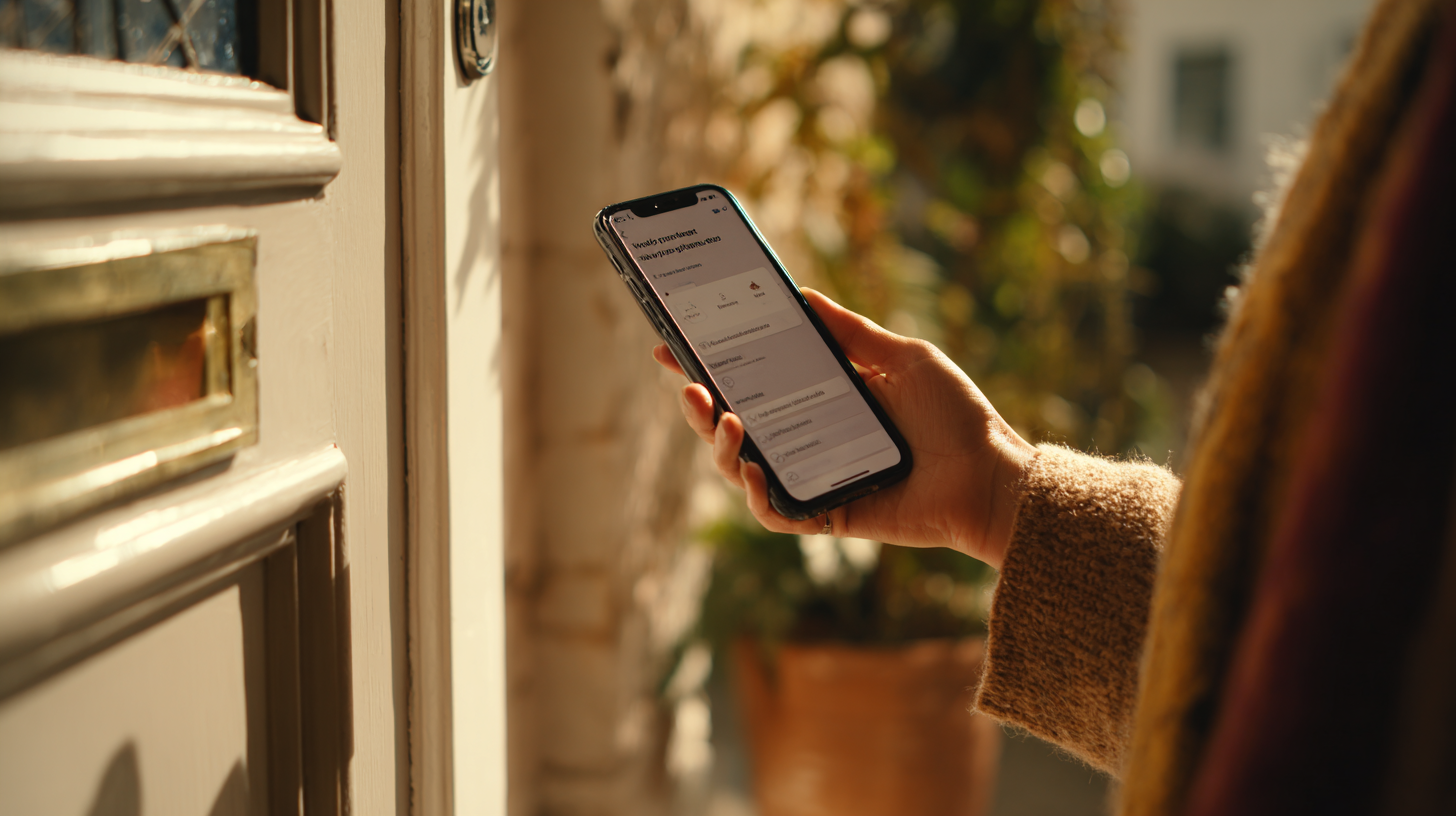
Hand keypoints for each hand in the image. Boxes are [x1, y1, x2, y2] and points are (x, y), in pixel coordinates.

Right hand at [654, 288, 1034, 568]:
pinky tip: (755, 468)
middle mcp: (810, 438)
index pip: (753, 382)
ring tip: (724, 419)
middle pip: (735, 425)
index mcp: (822, 398)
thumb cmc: (955, 415)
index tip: (673, 346)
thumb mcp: (901, 357)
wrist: (991, 475)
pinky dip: (756, 494)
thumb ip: (849, 332)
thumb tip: (800, 295)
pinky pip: (775, 512)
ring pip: (743, 469)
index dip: (710, 366)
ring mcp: (814, 478)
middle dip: (699, 406)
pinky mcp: (826, 514)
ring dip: (720, 446)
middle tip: (688, 384)